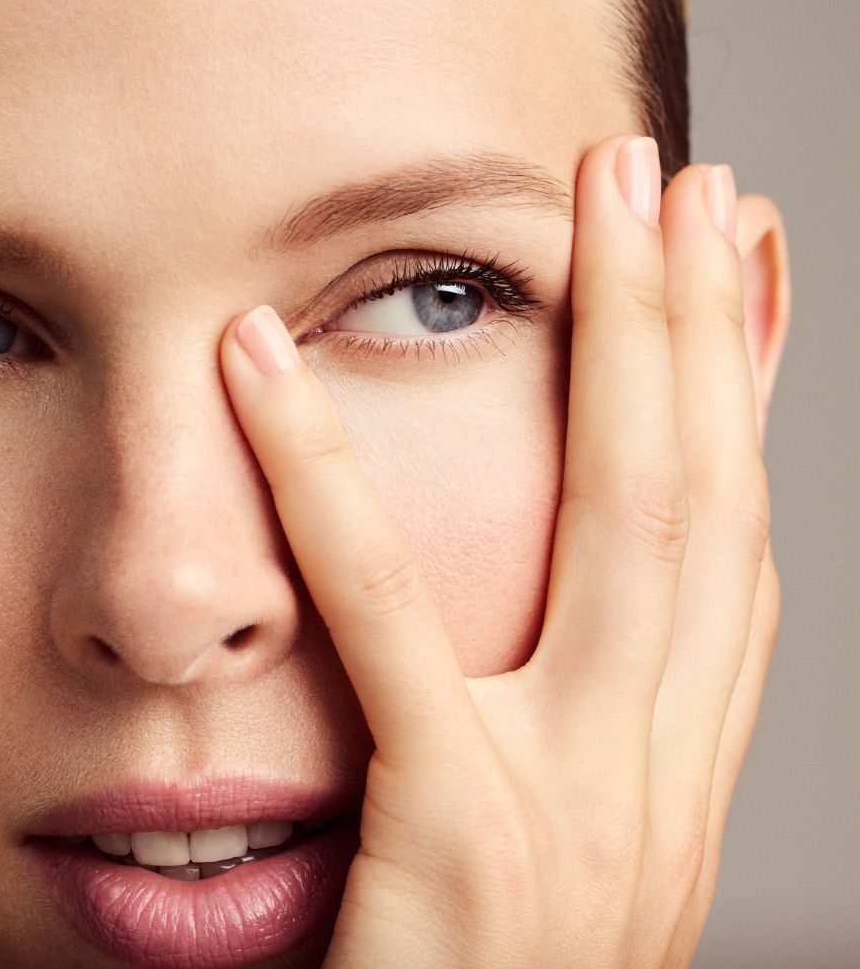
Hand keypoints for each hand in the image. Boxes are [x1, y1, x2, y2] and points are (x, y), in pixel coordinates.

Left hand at [218, 132, 779, 967]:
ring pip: (624, 526)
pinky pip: (393, 626)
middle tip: (681, 181)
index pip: (733, 542)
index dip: (751, 393)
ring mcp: (582, 814)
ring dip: (624, 350)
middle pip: (700, 499)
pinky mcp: (463, 847)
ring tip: (601, 208)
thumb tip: (560, 604)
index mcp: (673, 770)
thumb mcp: (550, 841)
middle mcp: (660, 778)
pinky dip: (329, 481)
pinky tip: (276, 363)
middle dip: (704, 326)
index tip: (743, 265)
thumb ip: (565, 720)